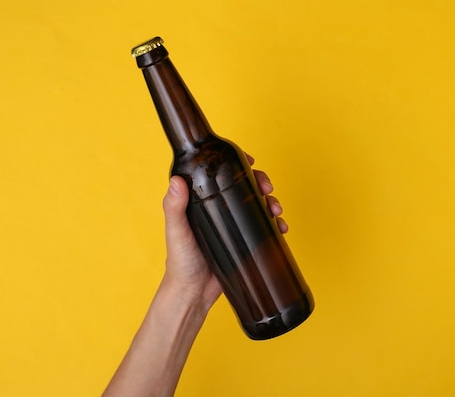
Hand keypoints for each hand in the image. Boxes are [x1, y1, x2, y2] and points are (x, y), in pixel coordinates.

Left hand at [160, 157, 286, 313]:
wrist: (194, 293)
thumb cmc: (180, 262)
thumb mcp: (177, 232)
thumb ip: (174, 208)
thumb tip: (176, 181)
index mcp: (200, 199)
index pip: (219, 173)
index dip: (237, 163)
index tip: (250, 161)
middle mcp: (217, 207)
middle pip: (243, 185)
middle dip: (260, 181)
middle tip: (267, 187)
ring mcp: (231, 223)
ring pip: (256, 203)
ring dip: (271, 201)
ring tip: (276, 209)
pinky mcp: (242, 238)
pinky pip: (262, 225)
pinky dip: (274, 223)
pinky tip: (280, 226)